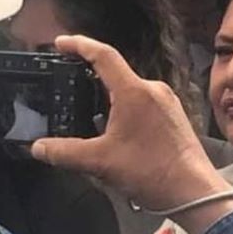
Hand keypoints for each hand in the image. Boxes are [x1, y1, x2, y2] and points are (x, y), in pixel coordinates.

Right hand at [31, 35, 232, 221]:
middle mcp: (153, 90)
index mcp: (135, 91)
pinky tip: (114, 130)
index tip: (61, 43)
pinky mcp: (173, 115)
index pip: (103, 55)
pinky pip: (143, 103)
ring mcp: (167, 102)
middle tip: (68, 86)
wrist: (193, 190)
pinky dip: (124, 109)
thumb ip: (64, 152)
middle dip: (89, 79)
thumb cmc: (152, 171)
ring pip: (129, 90)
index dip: (79, 45)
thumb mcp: (100, 162)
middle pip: (115, 73)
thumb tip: (39, 148)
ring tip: (88, 115)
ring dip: (107, 99)